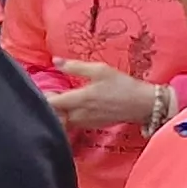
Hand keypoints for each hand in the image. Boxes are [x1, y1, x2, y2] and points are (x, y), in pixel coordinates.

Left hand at [49, 60, 165, 131]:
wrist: (142, 104)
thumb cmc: (122, 85)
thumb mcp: (100, 70)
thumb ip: (75, 66)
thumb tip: (55, 61)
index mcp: (80, 98)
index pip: (51, 102)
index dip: (44, 96)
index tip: (44, 88)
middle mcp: (80, 114)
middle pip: (54, 115)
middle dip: (49, 106)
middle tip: (51, 95)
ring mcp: (85, 122)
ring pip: (62, 122)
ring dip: (57, 113)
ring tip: (60, 102)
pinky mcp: (91, 126)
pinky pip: (72, 124)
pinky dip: (67, 118)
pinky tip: (72, 109)